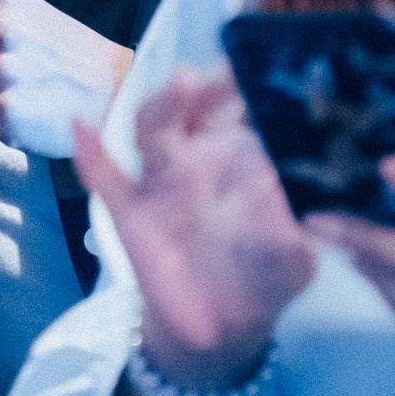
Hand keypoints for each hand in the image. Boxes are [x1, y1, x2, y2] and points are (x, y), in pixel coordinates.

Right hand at [71, 68, 316, 390]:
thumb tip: (314, 204)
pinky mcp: (131, 212)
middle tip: (236, 68)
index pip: (247, 108)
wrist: (223, 327)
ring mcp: (161, 181)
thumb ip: (305, 228)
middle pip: (198, 103)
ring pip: (154, 128)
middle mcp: (199, 155)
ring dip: (166, 103)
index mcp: (244, 157)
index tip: (274, 72)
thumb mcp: (298, 252)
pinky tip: (81, 127)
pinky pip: (105, 178)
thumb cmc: (266, 274)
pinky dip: (90, 152)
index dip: (257, 86)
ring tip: (182, 84)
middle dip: (213, 81)